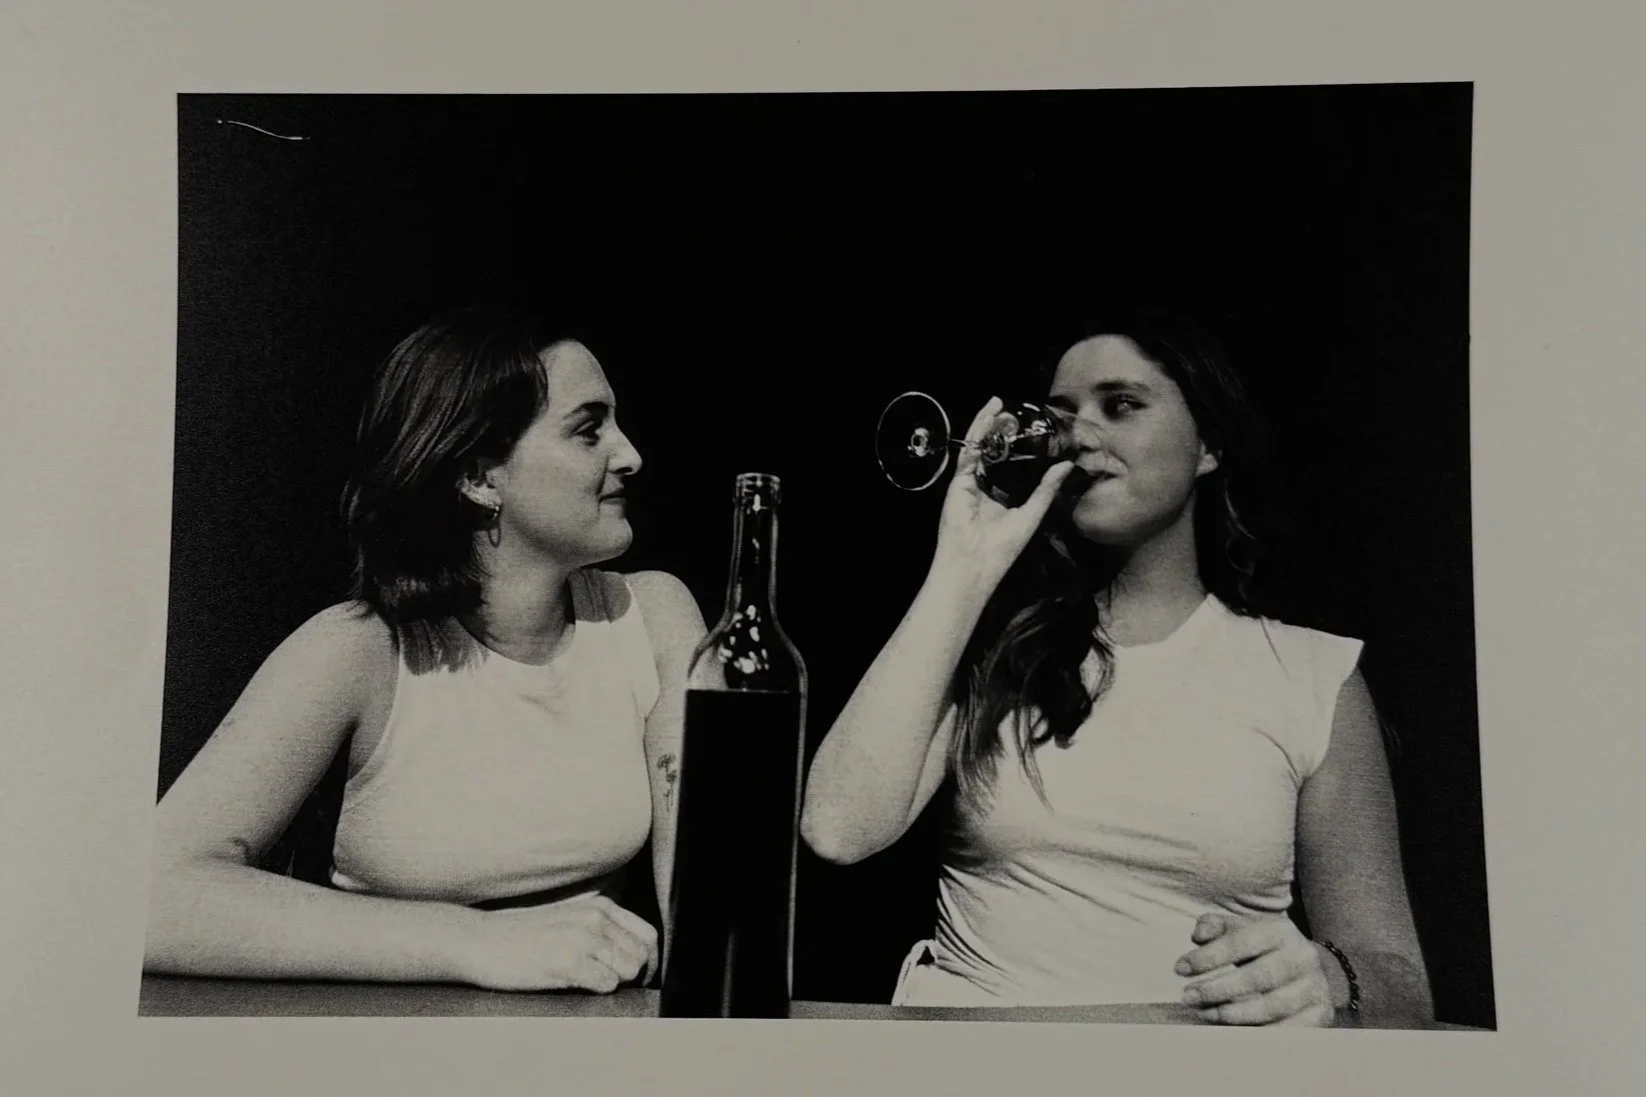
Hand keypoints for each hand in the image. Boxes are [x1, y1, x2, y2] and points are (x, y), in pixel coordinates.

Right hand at [458, 894, 658, 993]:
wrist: (481, 941)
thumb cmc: (523, 935)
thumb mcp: (570, 919)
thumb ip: (601, 929)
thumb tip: (634, 956)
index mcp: (600, 907)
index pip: (648, 935)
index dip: (648, 960)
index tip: (637, 975)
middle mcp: (596, 919)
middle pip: (641, 955)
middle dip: (631, 974)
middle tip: (607, 982)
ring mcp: (583, 940)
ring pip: (629, 970)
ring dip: (614, 982)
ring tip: (587, 981)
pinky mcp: (568, 963)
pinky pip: (606, 984)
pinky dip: (596, 990)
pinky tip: (575, 984)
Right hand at [930, 396, 1076, 591]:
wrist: (974, 566)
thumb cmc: (1001, 549)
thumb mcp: (1031, 515)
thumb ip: (1046, 490)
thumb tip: (1067, 466)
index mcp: (998, 497)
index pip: (1005, 465)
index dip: (1013, 446)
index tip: (1026, 429)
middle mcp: (981, 488)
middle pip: (989, 452)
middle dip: (999, 431)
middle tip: (1012, 413)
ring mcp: (968, 484)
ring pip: (977, 447)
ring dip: (986, 425)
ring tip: (998, 404)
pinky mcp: (959, 482)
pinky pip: (969, 452)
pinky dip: (977, 433)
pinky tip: (988, 416)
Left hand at [1174, 913, 1337, 1025]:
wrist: (1315, 970)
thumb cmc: (1264, 950)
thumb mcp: (1242, 930)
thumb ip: (1216, 926)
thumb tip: (1198, 936)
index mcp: (1281, 930)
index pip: (1241, 943)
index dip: (1208, 957)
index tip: (1180, 969)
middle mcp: (1303, 957)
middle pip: (1257, 978)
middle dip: (1217, 989)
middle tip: (1187, 997)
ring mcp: (1315, 988)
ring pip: (1271, 1007)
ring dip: (1233, 1014)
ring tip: (1206, 1014)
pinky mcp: (1322, 1015)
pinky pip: (1287, 1031)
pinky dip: (1258, 1034)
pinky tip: (1233, 1033)